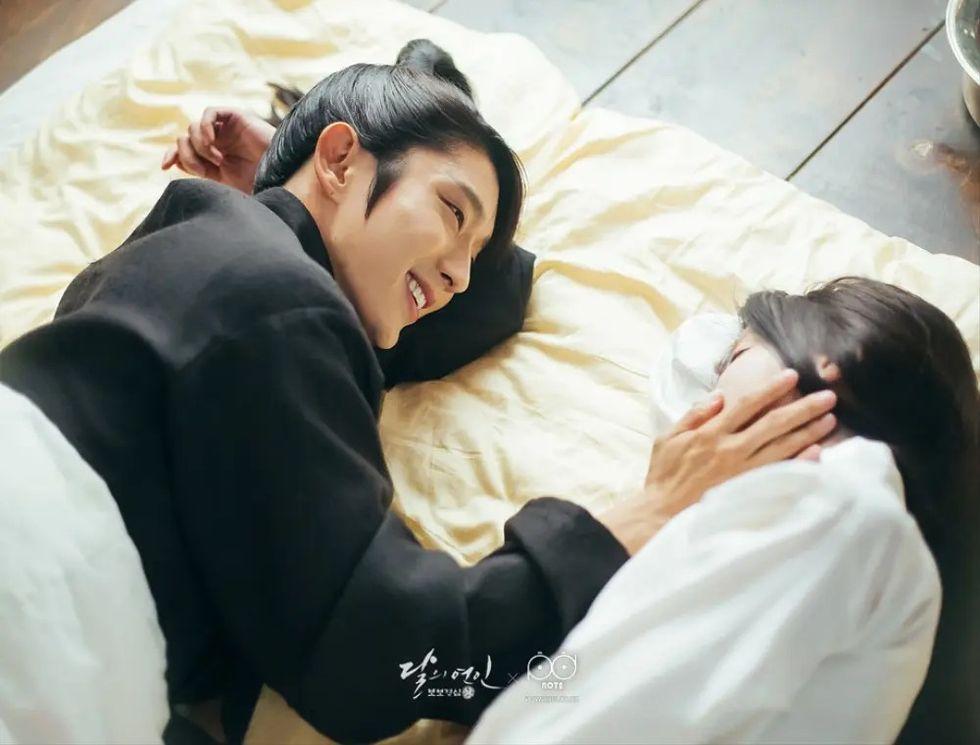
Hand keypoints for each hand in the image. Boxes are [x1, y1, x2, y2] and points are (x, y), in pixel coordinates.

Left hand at [161, 107, 275, 192]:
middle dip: (189, 155)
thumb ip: (199, 171)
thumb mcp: (222, 182)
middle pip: (185, 139)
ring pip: (194, 127)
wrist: (280, 175)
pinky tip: (212, 142)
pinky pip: (209, 113)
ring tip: (218, 160)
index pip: (183, 150)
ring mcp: (225, 129)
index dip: (172, 155)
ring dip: (200, 146)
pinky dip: (205, 126)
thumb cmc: (257, 183)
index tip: (165, 167)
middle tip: (205, 170)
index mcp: (213, 157)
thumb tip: (173, 162)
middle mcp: (217, 141)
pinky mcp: (235, 117)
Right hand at [596, 370, 836, 554]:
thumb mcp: (667, 438)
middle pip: (773, 423)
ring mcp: (741, 472)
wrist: (661, 514)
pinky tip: (818, 453)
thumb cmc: (664, 476)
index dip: (771, 389)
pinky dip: (800, 463)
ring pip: (782, 447)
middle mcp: (730, 449)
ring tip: (830, 420)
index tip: (792, 376)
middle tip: (828, 396)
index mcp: (710, 433)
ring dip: (808, 432)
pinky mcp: (748, 491)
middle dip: (803, 408)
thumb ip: (693, 415)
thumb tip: (719, 396)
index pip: (747, 404)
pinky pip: (780, 474)